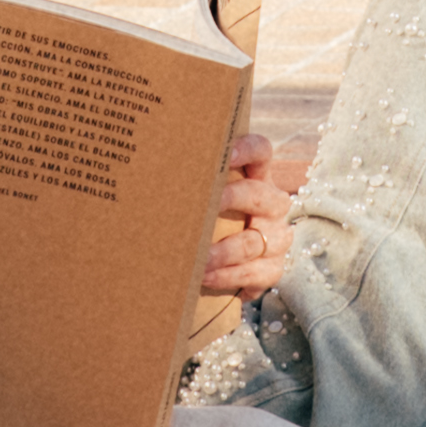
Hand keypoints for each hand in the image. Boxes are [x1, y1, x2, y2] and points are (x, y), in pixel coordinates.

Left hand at [201, 144, 299, 302]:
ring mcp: (277, 237)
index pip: (259, 151)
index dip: (246, 149)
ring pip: (252, 242)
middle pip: (258, 195)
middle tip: (203, 208)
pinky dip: (227, 276)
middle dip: (230, 199)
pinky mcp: (274, 268)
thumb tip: (148, 175)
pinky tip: (204, 277)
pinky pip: (254, 273)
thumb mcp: (208, 199)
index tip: (225, 153)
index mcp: (257, 177)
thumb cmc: (210, 220)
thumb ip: (192, 185)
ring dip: (222, 252)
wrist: (229, 263)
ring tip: (197, 259)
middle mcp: (273, 204)